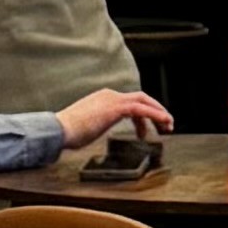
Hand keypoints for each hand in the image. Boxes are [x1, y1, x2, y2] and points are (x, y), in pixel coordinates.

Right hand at [55, 86, 173, 154]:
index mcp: (103, 98)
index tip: (145, 131)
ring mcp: (113, 99)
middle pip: (140, 98)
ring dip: (159, 113)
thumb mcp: (86, 126)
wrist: (59, 130)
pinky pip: (142, 109)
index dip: (142, 115)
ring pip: (144, 102)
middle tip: (166, 125)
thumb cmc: (68, 132)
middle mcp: (109, 95)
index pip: (129, 102)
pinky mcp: (116, 108)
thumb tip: (92, 132)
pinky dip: (155, 115)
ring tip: (168, 126)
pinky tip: (163, 122)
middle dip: (155, 110)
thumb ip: (94, 125)